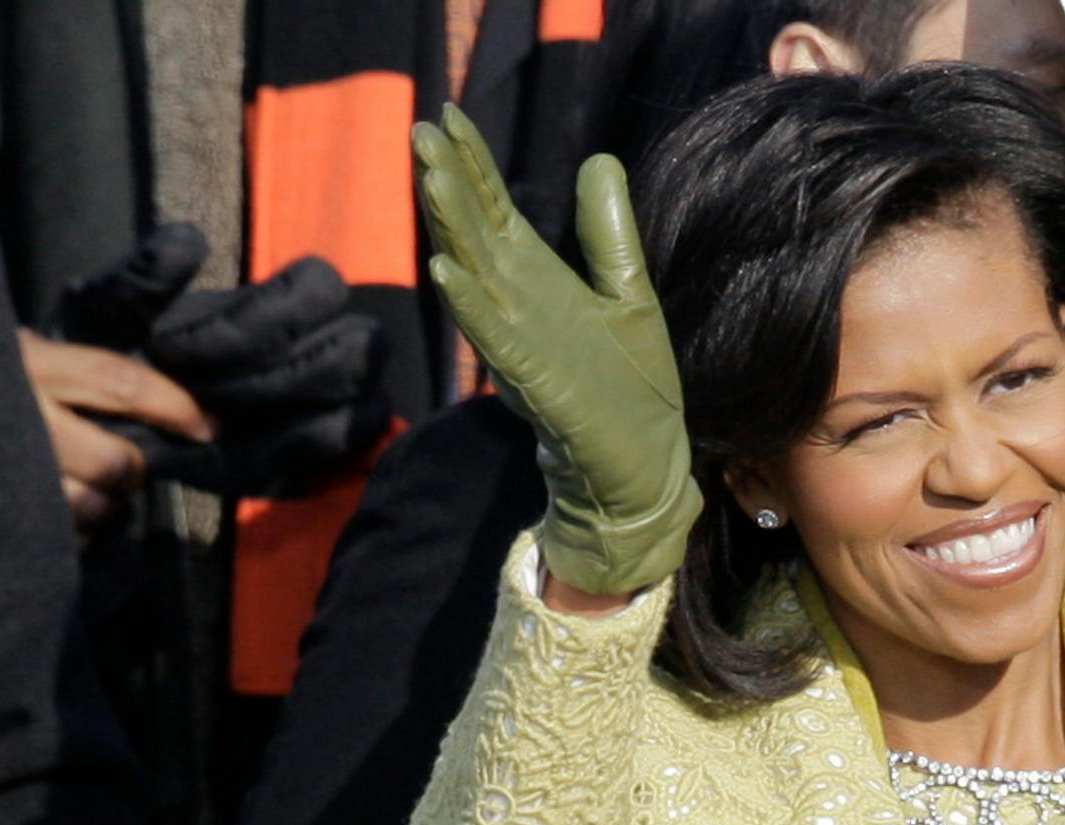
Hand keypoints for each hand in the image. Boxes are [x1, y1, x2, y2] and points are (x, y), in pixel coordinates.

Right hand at [19, 332, 217, 540]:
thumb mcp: (23, 354)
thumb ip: (80, 370)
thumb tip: (165, 395)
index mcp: (30, 366)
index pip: (118, 382)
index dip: (172, 404)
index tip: (209, 425)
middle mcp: (23, 420)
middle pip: (116, 462)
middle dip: (130, 468)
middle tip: (117, 461)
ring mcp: (11, 478)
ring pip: (97, 507)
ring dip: (103, 503)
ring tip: (73, 482)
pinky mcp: (7, 522)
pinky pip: (72, 539)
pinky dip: (77, 530)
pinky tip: (52, 508)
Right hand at [414, 109, 700, 599]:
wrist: (642, 469)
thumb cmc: (632, 390)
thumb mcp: (628, 294)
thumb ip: (608, 234)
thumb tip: (598, 159)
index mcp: (539, 280)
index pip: (494, 210)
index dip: (472, 164)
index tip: (448, 114)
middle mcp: (519, 306)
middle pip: (474, 233)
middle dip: (449, 183)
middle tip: (421, 130)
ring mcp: (523, 344)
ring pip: (476, 276)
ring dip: (451, 229)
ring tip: (429, 178)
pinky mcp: (537, 384)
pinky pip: (494, 339)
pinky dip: (468, 307)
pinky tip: (444, 272)